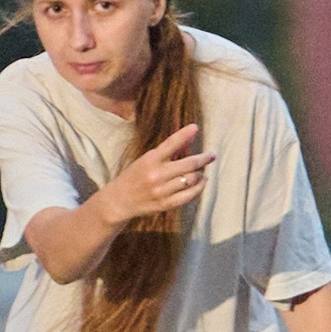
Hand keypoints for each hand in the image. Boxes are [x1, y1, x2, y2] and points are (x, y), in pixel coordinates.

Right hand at [94, 123, 214, 225]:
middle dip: (203, 159)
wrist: (119, 200)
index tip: (195, 127)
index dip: (184, 134)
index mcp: (150, 159)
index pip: (170, 143)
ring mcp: (161, 191)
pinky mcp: (165, 204)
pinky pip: (188, 196)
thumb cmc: (134, 176)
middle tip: (211, 156)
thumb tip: (188, 138)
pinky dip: (198, 188)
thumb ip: (168, 151)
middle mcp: (156, 174)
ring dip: (200, 174)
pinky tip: (201, 183)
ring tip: (203, 171)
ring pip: (190, 180)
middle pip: (188, 164)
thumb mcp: (147, 159)